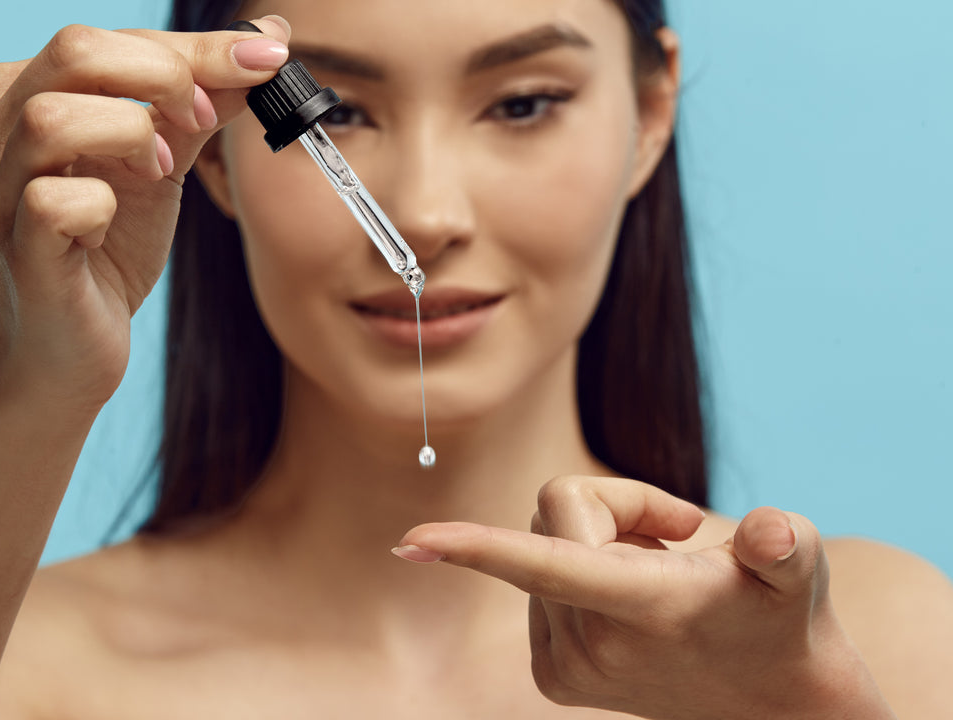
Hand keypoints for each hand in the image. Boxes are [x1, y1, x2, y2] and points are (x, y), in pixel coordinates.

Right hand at [0, 17, 289, 409]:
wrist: (70, 350)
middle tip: (201, 120)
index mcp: (23, 94)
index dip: (193, 47)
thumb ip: (201, 104)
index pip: (106, 39)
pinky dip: (100, 208)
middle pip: (73, 51)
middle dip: (163, 76)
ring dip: (130, 136)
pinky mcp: (15, 246)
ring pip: (53, 118)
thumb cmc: (107, 251)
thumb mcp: (161, 164)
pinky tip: (105, 233)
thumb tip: (265, 42)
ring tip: (154, 171)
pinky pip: (54, 201)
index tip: (264, 58)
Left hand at [395, 476, 891, 719]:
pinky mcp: (553, 674)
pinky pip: (534, 573)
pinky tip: (631, 594)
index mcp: (638, 609)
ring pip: (540, 535)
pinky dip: (580, 565)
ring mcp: (565, 665)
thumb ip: (787, 547)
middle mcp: (590, 646)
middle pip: (553, 509)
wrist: (773, 701)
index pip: (545, 565)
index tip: (412, 542)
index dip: (478, 548)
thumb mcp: (800, 569)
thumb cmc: (785, 617)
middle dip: (613, 504)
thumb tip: (772, 533)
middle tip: (672, 536)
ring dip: (600, 535)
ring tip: (659, 573)